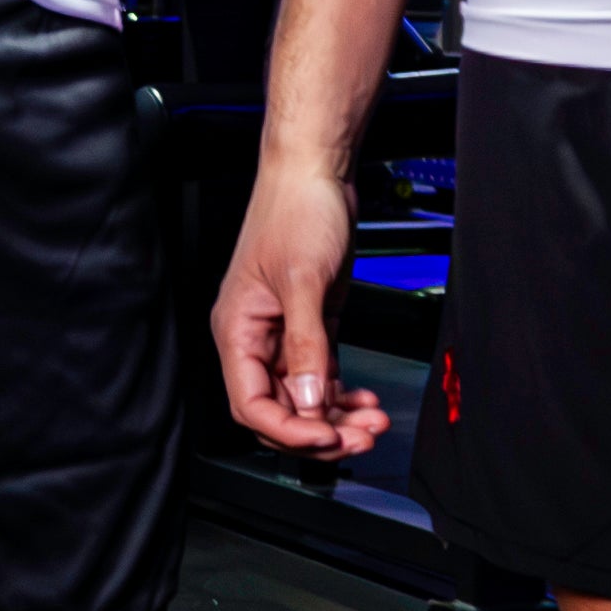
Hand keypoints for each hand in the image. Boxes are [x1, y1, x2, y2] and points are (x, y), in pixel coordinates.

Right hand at [213, 145, 388, 459]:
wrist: (316, 173)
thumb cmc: (294, 210)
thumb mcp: (304, 280)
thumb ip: (306, 343)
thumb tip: (311, 399)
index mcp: (237, 330)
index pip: (251, 404)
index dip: (288, 429)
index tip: (325, 437)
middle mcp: (256, 338)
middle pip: (281, 408)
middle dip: (320, 430)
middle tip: (360, 437)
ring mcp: (285, 332)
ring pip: (306, 397)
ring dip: (338, 416)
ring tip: (373, 421)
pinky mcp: (310, 323)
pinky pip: (322, 374)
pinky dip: (343, 393)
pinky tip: (365, 399)